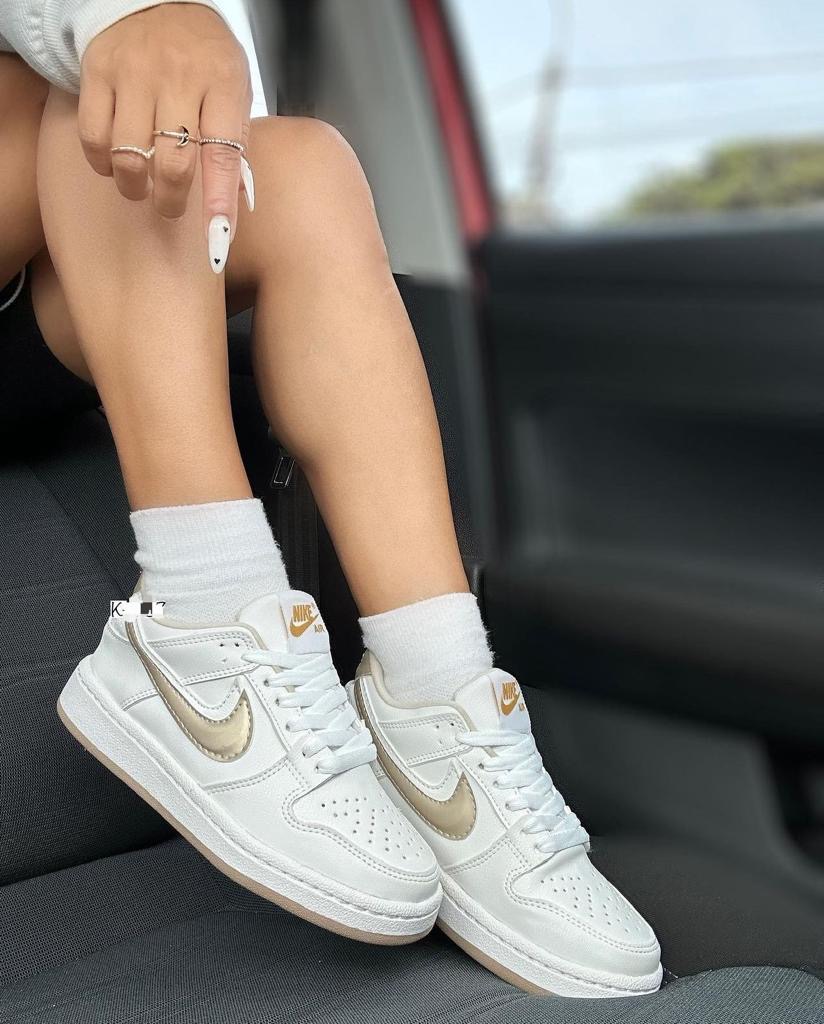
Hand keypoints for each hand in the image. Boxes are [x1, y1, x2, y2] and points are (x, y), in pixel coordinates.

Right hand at [78, 3, 252, 270]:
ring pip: (128, 155)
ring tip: (141, 187)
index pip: (223, 155)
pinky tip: (114, 162)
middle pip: (173, 163)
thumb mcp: (235, 93)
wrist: (157, 2)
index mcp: (222, 84)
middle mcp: (178, 77)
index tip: (219, 239)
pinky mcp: (97, 71)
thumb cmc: (205, 61)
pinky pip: (93, 136)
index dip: (220, 202)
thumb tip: (235, 210)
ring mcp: (134, 73)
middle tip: (171, 207)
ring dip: (135, 186)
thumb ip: (236, 148)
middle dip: (172, 200)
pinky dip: (102, 163)